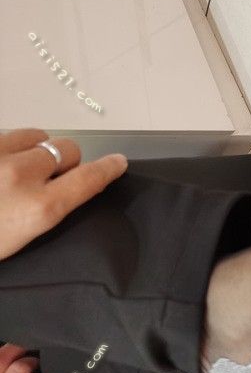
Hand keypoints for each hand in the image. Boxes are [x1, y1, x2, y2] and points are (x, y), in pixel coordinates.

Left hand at [0, 129, 127, 259]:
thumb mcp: (23, 239)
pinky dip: (12, 146)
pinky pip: (10, 133)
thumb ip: (51, 212)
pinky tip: (2, 163)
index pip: (88, 179)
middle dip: (64, 162)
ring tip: (18, 168)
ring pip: (38, 136)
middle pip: (67, 150)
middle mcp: (19, 176)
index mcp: (37, 209)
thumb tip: (75, 187)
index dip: (107, 169)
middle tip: (45, 179)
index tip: (118, 162)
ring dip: (36, 149)